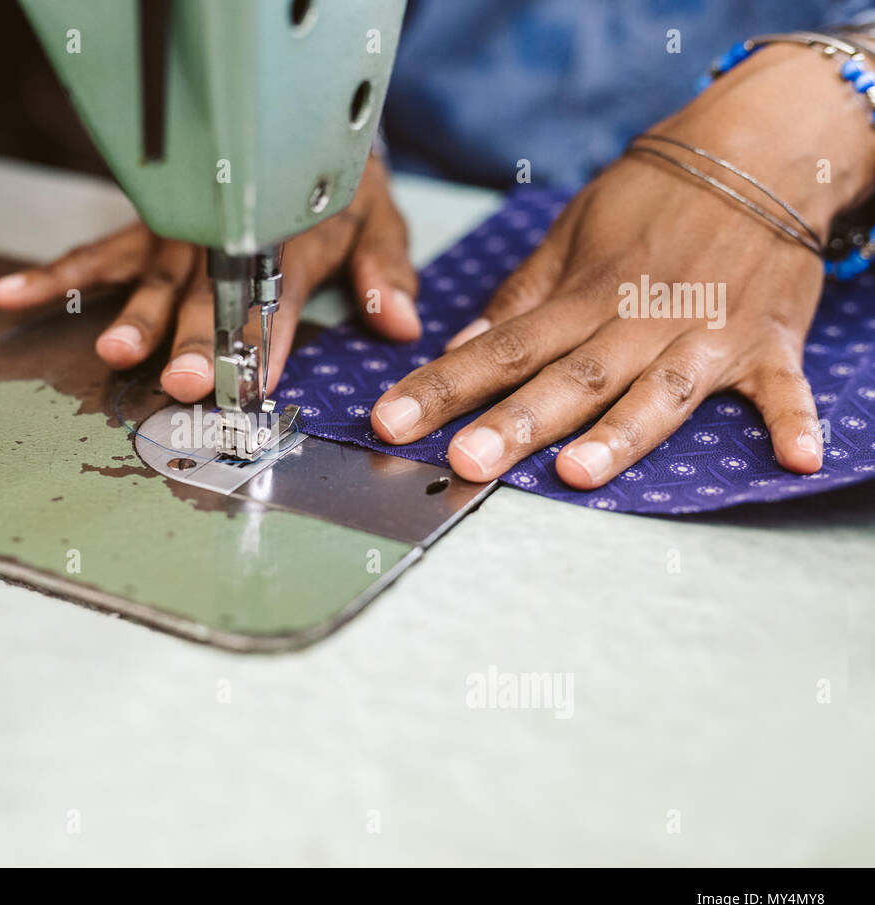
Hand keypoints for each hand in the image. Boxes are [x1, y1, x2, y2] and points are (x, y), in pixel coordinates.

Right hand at [0, 155, 418, 401]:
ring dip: (131, 315)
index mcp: (289, 239)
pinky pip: (97, 250)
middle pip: (208, 298)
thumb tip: (402, 323)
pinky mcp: (146, 228)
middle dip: (197, 341)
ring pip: (151, 279)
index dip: (267, 338)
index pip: (277, 296)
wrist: (295, 125)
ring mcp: (179, 234)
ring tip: (113, 350)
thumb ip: (385, 270)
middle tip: (186, 382)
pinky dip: (54, 274)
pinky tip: (11, 295)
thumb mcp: (377, 217)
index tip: (257, 381)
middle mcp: (226, 238)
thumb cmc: (334, 185)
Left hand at [371, 44, 874, 488]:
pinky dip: (794, 420)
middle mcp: (638, 320)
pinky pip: (784, 387)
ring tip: (579, 473)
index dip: (441, 388)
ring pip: (658, 390)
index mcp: (583, 295)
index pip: (498, 348)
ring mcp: (705, 333)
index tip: (390, 421)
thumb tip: (463, 349)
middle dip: (514, 422)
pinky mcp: (767, 343)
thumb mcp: (574, 232)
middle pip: (569, 378)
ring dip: (622, 434)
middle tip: (464, 460)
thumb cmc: (655, 198)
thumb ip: (522, 298)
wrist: (759, 150)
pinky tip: (796, 457)